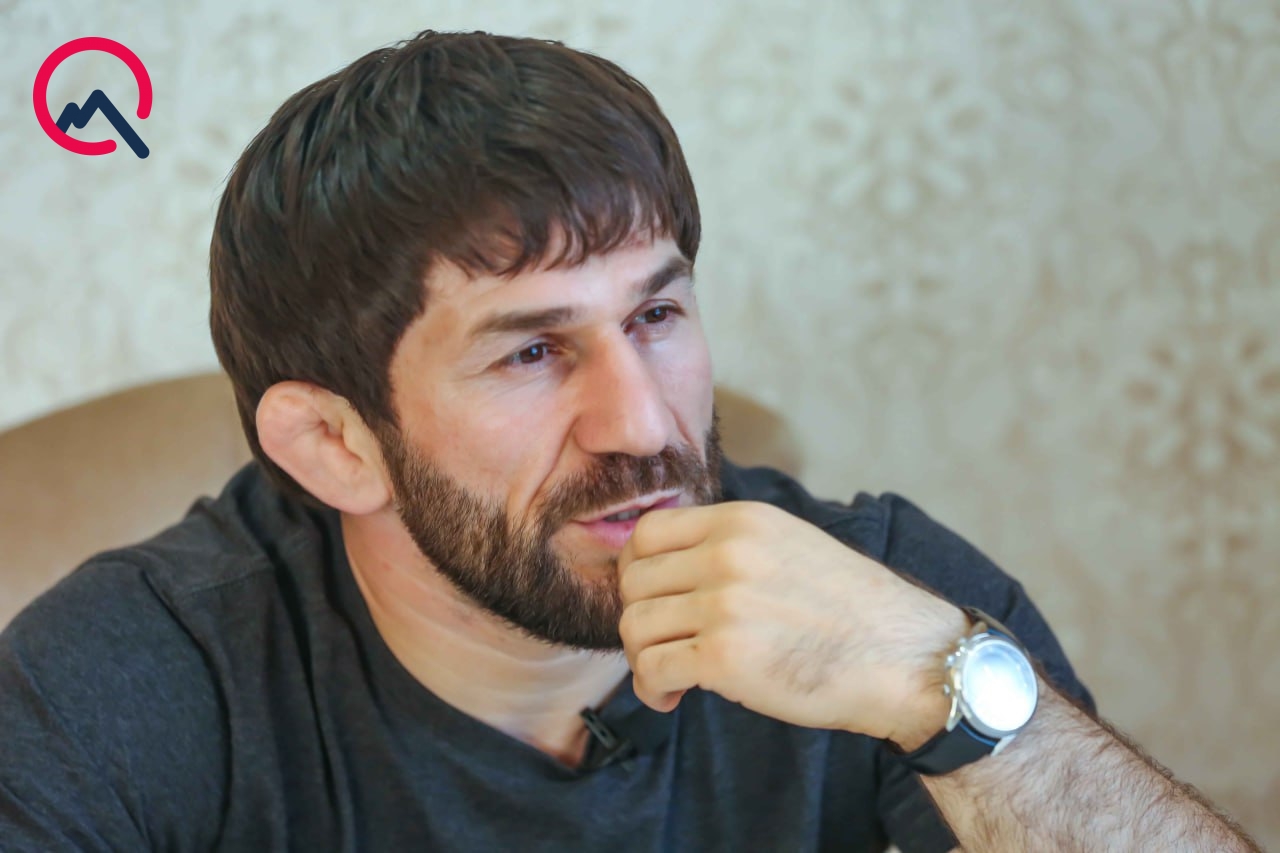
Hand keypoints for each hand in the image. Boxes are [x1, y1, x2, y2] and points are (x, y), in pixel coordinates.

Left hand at [617, 501, 966, 745]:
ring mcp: (724, 605)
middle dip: (639, 618)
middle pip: (634, 581)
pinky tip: (672, 698)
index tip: (654, 600)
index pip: (647, 533)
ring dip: (642, 658)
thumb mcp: (790, 546)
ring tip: (667, 677)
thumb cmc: (850, 612)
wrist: (906, 659)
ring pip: (635, 626)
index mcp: (741, 521)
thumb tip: (666, 570)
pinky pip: (652, 669)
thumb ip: (730, 546)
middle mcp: (727, 554)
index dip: (637, 571)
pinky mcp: (724, 657)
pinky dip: (652, 689)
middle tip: (661, 645)